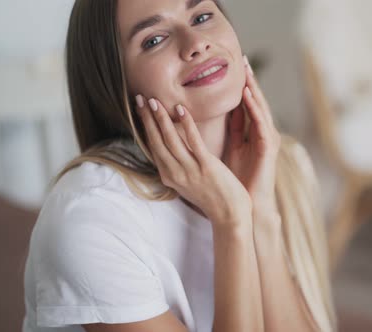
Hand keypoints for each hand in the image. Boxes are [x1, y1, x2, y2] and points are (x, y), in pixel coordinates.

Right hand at [135, 95, 251, 225]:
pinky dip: (186, 124)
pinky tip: (181, 109)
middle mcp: (175, 173)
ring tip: (155, 100)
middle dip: (147, 118)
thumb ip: (179, 168)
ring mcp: (189, 170)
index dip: (145, 127)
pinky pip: (193, 141)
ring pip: (170, 138)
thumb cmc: (212, 199)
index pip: (153, 147)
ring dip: (161, 118)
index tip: (141, 110)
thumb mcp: (188, 184)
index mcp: (169, 176)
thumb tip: (173, 153)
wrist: (230, 216)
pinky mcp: (206, 166)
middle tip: (141, 98)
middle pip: (157, 141)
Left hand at [223, 55, 280, 215]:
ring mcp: (267, 139)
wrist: (248, 205)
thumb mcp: (230, 150)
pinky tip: (247, 94)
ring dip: (253, 89)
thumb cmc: (237, 181)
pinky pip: (260, 123)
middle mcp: (262, 134)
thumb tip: (211, 116)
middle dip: (249, 81)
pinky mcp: (268, 148)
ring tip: (246, 70)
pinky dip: (254, 108)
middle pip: (255, 102)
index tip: (231, 67)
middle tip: (243, 59)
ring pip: (260, 108)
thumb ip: (228, 132)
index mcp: (252, 134)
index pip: (246, 105)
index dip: (239, 86)